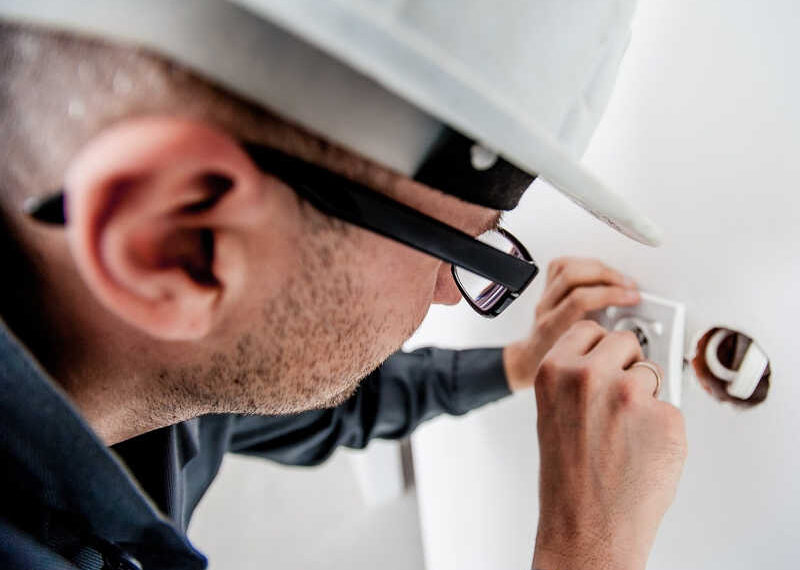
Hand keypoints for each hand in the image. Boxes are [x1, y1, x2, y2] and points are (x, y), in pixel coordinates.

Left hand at [504, 257, 640, 390]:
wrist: (531, 361)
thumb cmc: (555, 365)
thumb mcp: (582, 364)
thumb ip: (603, 349)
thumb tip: (635, 336)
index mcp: (552, 328)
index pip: (580, 299)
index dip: (610, 294)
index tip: (632, 298)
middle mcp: (546, 308)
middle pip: (572, 276)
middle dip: (607, 276)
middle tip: (629, 286)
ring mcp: (544, 297)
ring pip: (566, 266)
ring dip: (598, 267)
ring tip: (618, 278)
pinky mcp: (546, 288)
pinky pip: (561, 265)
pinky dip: (584, 264)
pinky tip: (599, 272)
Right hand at [531, 321, 687, 569]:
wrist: (588, 526)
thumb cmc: (568, 476)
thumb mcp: (553, 412)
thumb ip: (575, 378)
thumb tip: (612, 360)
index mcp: (555, 370)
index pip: (589, 329)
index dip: (600, 347)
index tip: (605, 357)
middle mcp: (590, 375)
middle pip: (625, 341)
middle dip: (627, 364)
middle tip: (618, 398)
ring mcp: (630, 394)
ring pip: (653, 372)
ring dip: (646, 395)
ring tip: (626, 432)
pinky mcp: (665, 417)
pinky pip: (671, 407)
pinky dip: (663, 427)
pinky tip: (643, 450)